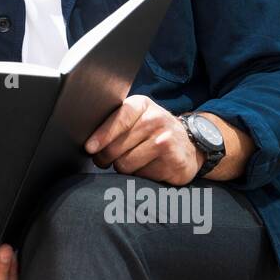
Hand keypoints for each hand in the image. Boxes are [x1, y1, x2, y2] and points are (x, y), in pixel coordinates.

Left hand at [84, 95, 203, 184]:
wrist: (190, 144)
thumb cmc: (152, 131)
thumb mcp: (136, 117)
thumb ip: (114, 121)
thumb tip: (88, 142)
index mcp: (141, 104)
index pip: (118, 120)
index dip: (102, 136)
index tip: (89, 148)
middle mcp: (155, 119)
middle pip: (115, 147)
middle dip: (105, 157)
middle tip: (104, 159)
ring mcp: (165, 141)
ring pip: (125, 164)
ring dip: (123, 167)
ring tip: (132, 160)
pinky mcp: (173, 161)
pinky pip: (141, 175)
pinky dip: (140, 175)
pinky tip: (149, 166)